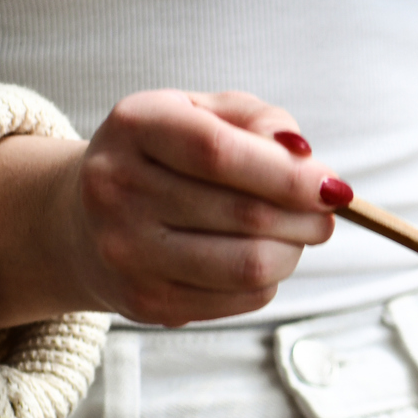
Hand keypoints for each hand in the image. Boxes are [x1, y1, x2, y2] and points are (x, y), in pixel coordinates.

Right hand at [0, 90, 344, 328]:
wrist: (83, 217)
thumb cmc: (165, 157)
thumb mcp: (202, 114)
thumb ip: (260, 121)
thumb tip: (307, 159)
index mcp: (135, 126)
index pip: (221, 154)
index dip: (289, 175)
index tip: (334, 187)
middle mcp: (119, 189)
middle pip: (247, 216)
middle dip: (307, 218)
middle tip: (324, 214)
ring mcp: (128, 252)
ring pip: (250, 266)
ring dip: (294, 253)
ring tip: (295, 236)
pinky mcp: (148, 303)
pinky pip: (243, 299)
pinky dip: (269, 280)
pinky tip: (256, 258)